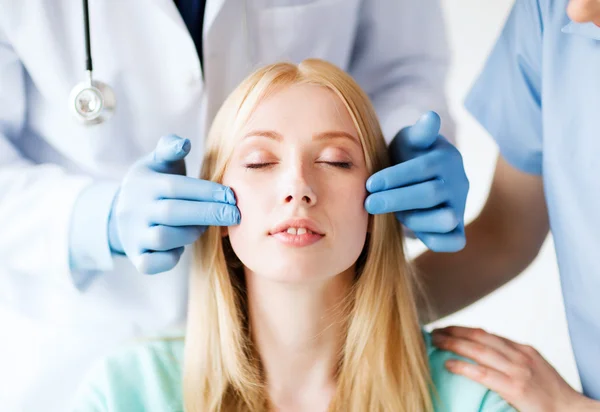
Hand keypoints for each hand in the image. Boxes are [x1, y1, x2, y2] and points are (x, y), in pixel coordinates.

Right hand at [108, 134, 239, 273]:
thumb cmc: (153, 184)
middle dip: (208, 213)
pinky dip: (170, 258)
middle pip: (172, 213)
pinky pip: (152, 264)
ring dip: (191, 233)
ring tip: (206, 227)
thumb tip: (184, 143)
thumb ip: (169, 148)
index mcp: (143, 184)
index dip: (206, 191)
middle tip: (235, 215)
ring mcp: (133, 235)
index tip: (231, 196)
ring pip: (163, 238)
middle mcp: (134, 210)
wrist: (121, 214)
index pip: (176, 187)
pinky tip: (183, 246)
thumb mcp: (157, 163)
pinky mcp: (136, 258)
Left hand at [365, 111, 467, 251]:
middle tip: (369, 203)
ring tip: (393, 216)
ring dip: (414, 220)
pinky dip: (436, 241)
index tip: (370, 184)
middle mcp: (458, 182)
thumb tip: (431, 117)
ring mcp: (460, 206)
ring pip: (444, 219)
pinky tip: (412, 234)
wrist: (418, 180)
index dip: (394, 177)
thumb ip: (419, 133)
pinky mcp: (457, 228)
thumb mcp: (410, 141)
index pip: (422, 168)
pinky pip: (455, 241)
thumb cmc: (408, 157)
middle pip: (430, 194)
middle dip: (396, 199)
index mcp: (446, 158)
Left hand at [431, 326, 595, 411]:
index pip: (487, 333)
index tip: (447, 328)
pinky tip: (448, 364)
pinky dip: (463, 366)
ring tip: (435, 342)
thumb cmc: (551, 395)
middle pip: (479, 336)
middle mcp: (519, 355)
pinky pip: (483, 373)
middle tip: (434, 331)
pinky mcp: (515, 388)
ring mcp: (517, 371)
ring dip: (453, 343)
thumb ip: (512, 359)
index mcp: (523, 349)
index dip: (464, 329)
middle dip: (454, 331)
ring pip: (478, 350)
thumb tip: (485, 354)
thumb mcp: (534, 369)